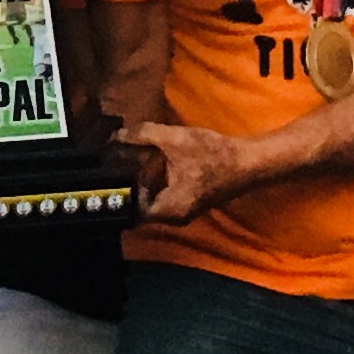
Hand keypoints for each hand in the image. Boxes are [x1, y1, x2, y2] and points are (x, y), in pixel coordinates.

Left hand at [122, 118, 252, 227]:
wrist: (248, 162)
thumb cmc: (214, 155)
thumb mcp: (174, 140)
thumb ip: (142, 135)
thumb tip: (115, 135)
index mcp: (167, 210)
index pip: (129, 209)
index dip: (116, 191)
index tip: (106, 172)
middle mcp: (172, 217)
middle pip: (137, 204)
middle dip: (126, 184)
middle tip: (112, 163)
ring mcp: (181, 212)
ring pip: (150, 199)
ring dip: (140, 181)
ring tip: (125, 160)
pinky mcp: (187, 203)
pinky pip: (161, 195)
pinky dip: (153, 181)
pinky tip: (148, 163)